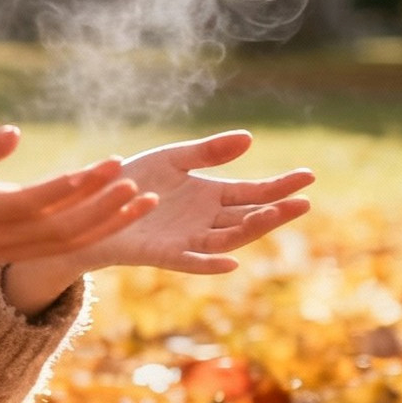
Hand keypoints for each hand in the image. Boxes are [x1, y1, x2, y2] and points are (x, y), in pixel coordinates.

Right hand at [0, 125, 160, 284]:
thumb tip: (15, 133)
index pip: (30, 203)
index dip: (68, 188)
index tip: (101, 167)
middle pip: (58, 229)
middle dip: (100, 206)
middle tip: (132, 179)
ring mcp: (9, 252)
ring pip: (68, 244)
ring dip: (109, 223)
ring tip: (144, 200)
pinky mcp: (19, 254)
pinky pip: (65, 248)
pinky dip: (98, 232)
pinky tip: (125, 213)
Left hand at [7, 130, 311, 292]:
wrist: (92, 203)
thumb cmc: (133, 182)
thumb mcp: (173, 160)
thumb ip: (208, 152)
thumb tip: (250, 138)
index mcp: (211, 196)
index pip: (254, 192)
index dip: (281, 186)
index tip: (309, 176)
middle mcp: (205, 221)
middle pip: (248, 217)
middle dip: (276, 210)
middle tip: (304, 200)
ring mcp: (187, 239)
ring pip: (228, 238)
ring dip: (252, 229)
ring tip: (274, 215)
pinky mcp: (163, 254)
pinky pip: (191, 261)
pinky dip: (210, 264)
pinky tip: (230, 262)